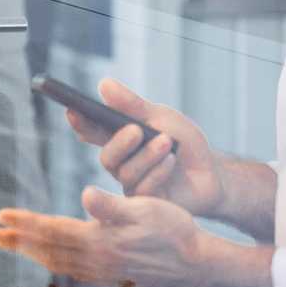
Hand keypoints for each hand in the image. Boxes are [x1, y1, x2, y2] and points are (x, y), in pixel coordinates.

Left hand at [0, 187, 205, 286]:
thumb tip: (85, 195)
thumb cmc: (175, 232)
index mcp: (99, 241)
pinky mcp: (110, 278)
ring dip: (30, 253)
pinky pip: (70, 270)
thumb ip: (112, 205)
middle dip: (15, 242)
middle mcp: (95, 261)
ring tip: (11, 245)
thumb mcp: (146, 209)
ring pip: (56, 262)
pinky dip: (52, 262)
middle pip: (45, 250)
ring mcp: (102, 273)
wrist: (198, 266)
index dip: (24, 223)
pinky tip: (50, 258)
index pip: (51, 231)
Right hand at [67, 79, 225, 217]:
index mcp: (120, 140)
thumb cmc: (184, 143)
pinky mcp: (147, 203)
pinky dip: (158, 172)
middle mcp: (122, 164)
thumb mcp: (161, 117)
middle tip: (136, 130)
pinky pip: (143, 189)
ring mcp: (133, 184)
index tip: (73, 111)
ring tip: (167, 143)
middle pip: (107, 157)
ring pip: (126, 173)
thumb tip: (103, 84)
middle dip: (120, 143)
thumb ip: (132, 105)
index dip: (80, 123)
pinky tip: (171, 162)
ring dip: (148, 155)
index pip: (93, 132)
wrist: (213, 172)